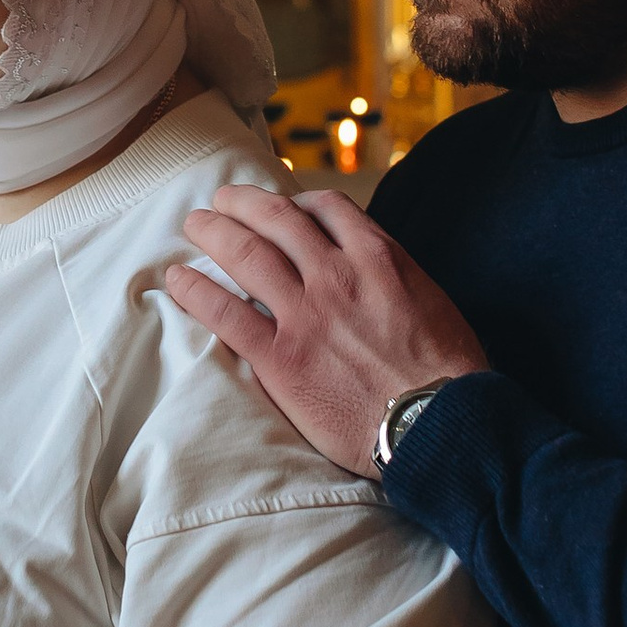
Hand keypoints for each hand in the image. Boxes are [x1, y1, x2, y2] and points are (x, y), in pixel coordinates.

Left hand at [161, 184, 488, 473]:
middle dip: (243, 204)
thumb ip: (396, 277)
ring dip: (214, 233)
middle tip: (222, 201)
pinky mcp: (282, 358)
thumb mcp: (433, 301)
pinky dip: (197, 291)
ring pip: (246, 254)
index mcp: (378, 257)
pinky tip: (178, 281)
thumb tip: (375, 270)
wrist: (439, 425)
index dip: (296, 201)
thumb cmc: (448, 374)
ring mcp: (306, 314)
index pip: (326, 208)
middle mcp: (337, 274)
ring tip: (195, 226)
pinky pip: (227, 314)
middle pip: (276, 220)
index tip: (282, 205)